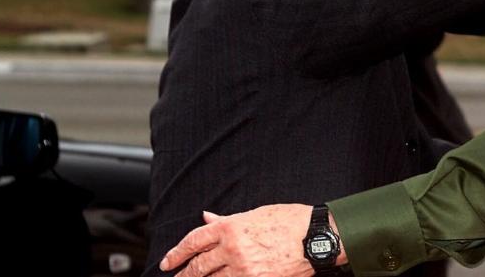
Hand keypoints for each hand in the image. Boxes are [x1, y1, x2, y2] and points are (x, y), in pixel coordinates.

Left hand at [160, 204, 345, 276]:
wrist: (316, 237)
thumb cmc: (290, 220)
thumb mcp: (256, 214)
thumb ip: (227, 220)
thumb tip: (207, 218)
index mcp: (231, 227)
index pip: (194, 241)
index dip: (177, 253)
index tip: (168, 262)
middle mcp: (233, 249)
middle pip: (198, 266)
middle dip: (184, 274)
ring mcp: (244, 269)